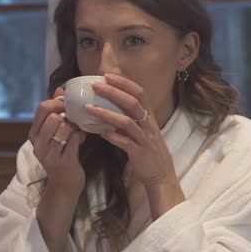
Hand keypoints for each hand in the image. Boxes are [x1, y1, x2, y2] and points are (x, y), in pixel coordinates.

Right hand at [28, 87, 86, 196]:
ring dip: (75, 127)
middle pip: (53, 117)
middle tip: (74, 120)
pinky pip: (74, 140)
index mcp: (34, 135)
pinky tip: (81, 139)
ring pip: (65, 128)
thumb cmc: (61, 155)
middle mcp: (38, 144)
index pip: (42, 109)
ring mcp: (50, 155)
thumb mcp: (53, 134)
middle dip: (67, 115)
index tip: (67, 104)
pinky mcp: (63, 162)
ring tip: (77, 131)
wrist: (64, 185)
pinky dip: (80, 136)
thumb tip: (59, 89)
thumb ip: (55, 112)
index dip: (57, 102)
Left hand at [86, 74, 183, 196]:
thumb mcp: (142, 130)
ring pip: (126, 121)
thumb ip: (129, 118)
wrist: (161, 175)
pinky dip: (111, 136)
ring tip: (89, 108)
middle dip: (113, 92)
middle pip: (132, 103)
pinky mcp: (140, 153)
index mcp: (148, 117)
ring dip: (106, 113)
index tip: (107, 75)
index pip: (139, 93)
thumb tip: (110, 105)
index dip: (124, 83)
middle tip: (95, 85)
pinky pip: (125, 142)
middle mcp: (148, 125)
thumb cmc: (148, 151)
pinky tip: (99, 132)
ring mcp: (145, 139)